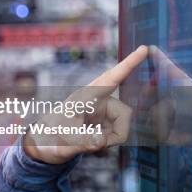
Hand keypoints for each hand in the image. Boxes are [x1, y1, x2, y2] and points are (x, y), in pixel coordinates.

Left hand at [24, 45, 147, 163]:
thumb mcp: (62, 143)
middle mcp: (96, 99)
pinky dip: (111, 139)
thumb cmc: (51, 137)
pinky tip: (95, 139)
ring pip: (124, 125)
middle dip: (118, 130)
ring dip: (112, 138)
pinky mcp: (107, 117)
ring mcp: (103, 108)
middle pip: (124, 113)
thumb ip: (81, 142)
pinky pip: (120, 131)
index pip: (110, 79)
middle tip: (102, 138)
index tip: (143, 49)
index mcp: (84, 97)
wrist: (47, 142)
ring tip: (91, 141)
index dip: (128, 64)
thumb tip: (101, 141)